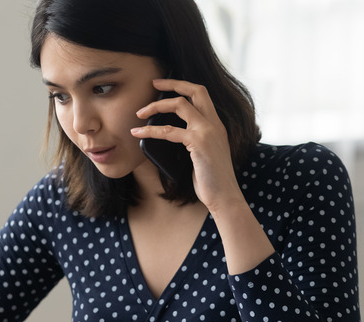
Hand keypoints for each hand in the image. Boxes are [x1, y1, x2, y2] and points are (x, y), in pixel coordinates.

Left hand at [131, 78, 245, 213]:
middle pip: (194, 90)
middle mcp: (214, 123)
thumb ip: (192, 141)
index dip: (183, 85)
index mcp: (216, 124)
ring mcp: (207, 131)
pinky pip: (169, 131)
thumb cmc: (211, 180)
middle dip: (172, 83)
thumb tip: (167, 134)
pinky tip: (139, 134)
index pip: (202, 94)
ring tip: (139, 114)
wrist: (224, 196)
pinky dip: (150, 130)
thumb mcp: (203, 154)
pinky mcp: (198, 142)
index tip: (164, 85)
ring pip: (179, 105)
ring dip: (155, 106)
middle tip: (153, 83)